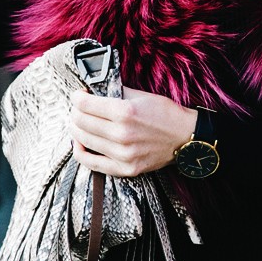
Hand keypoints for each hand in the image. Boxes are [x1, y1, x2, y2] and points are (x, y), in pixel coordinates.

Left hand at [71, 87, 196, 176]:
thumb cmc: (166, 114)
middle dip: (75, 112)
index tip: (78, 95)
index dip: (77, 97)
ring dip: (76, 129)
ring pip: (83, 140)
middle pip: (80, 122)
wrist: (185, 137)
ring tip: (79, 123)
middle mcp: (121, 134)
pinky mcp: (125, 169)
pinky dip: (81, 151)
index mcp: (125, 112)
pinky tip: (80, 143)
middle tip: (78, 108)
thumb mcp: (141, 96)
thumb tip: (93, 92)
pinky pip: (91, 163)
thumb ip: (115, 92)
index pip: (84, 104)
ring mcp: (123, 154)